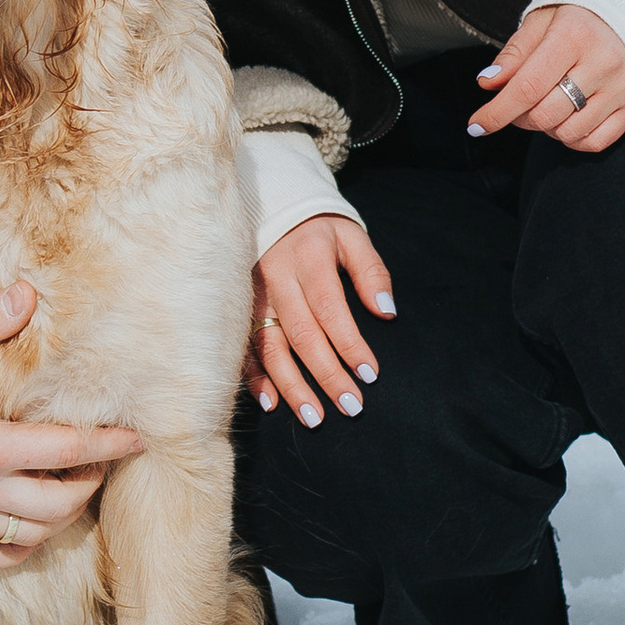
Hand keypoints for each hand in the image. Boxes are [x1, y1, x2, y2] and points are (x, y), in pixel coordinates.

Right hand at [0, 282, 142, 573]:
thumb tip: (30, 294)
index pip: (65, 450)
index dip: (107, 444)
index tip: (136, 438)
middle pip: (56, 506)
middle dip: (89, 485)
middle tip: (100, 461)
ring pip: (26, 537)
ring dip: (58, 519)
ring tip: (69, 490)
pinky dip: (13, 551)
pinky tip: (25, 531)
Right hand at [251, 215, 396, 428]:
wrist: (271, 207)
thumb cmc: (320, 229)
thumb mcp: (351, 237)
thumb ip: (371, 272)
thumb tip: (386, 311)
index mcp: (308, 259)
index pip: (330, 308)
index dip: (349, 344)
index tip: (369, 374)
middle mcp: (276, 279)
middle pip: (302, 334)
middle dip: (326, 375)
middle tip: (350, 406)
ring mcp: (252, 295)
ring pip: (271, 346)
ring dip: (291, 385)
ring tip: (314, 417)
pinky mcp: (239, 308)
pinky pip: (244, 347)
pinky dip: (255, 376)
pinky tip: (271, 402)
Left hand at [468, 2, 624, 154]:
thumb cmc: (581, 17)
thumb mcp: (543, 21)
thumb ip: (515, 52)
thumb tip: (488, 82)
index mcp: (573, 36)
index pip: (527, 87)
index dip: (497, 112)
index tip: (476, 125)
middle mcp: (601, 63)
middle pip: (545, 114)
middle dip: (519, 117)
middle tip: (516, 104)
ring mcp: (621, 86)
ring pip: (568, 132)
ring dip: (546, 128)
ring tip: (546, 104)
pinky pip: (595, 142)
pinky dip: (573, 139)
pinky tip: (567, 120)